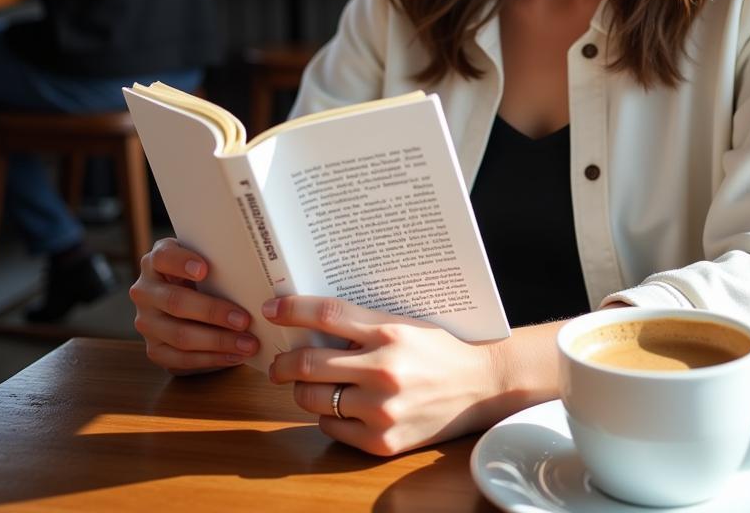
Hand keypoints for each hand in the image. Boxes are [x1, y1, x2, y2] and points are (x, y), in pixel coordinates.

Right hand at [129, 237, 259, 373]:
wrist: (189, 298)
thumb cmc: (206, 273)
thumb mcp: (207, 259)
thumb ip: (219, 258)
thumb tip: (255, 266)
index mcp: (156, 262)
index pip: (163, 257)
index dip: (181, 263)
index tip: (205, 270)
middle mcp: (145, 291)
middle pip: (175, 302)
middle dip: (213, 312)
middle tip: (244, 320)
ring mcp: (146, 322)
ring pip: (179, 335)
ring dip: (218, 342)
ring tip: (248, 343)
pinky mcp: (154, 349)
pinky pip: (180, 359)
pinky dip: (211, 359)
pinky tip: (234, 356)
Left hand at [264, 296, 499, 455]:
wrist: (479, 386)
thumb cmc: (438, 349)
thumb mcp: (404, 324)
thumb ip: (362, 325)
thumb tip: (310, 324)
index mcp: (389, 332)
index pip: (326, 314)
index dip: (292, 309)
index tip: (270, 308)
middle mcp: (383, 369)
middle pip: (308, 362)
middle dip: (283, 363)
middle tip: (278, 363)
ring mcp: (381, 409)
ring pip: (313, 399)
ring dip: (302, 390)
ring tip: (308, 384)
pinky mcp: (381, 442)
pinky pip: (331, 428)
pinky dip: (327, 417)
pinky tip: (340, 406)